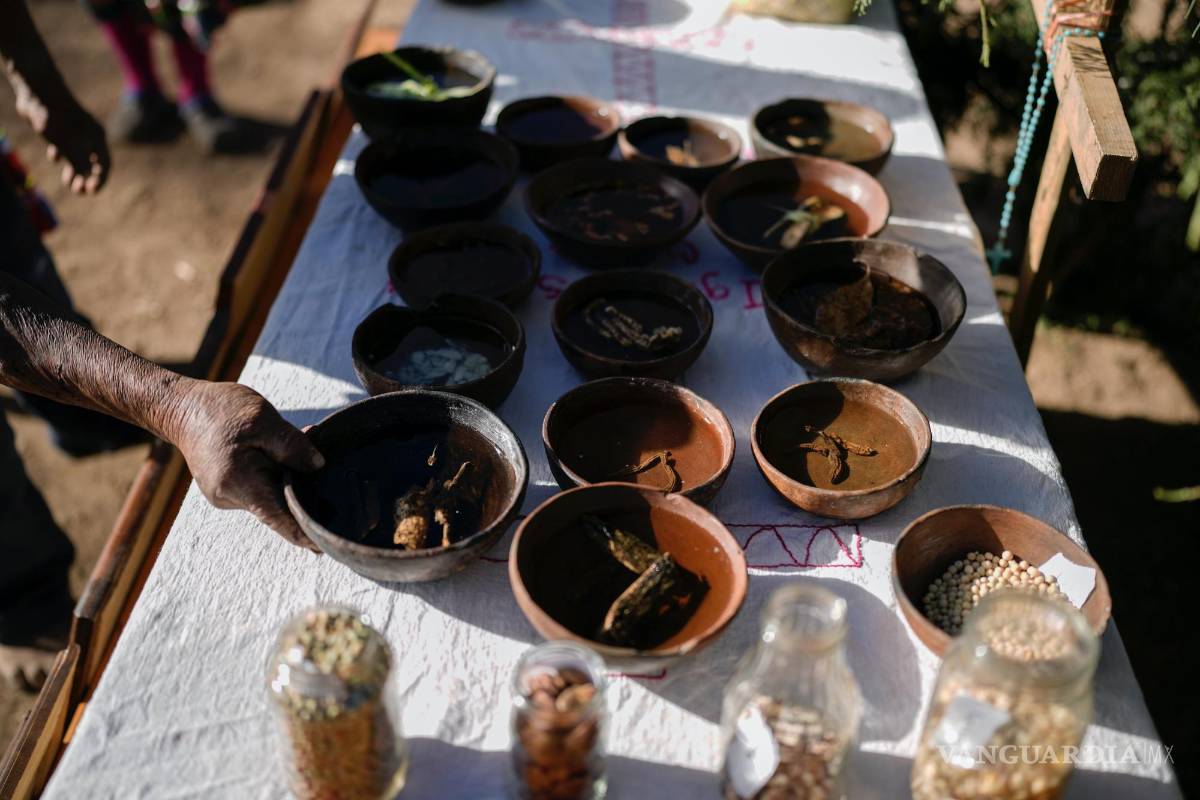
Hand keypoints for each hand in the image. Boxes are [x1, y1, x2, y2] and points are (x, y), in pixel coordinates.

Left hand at [42, 98, 109, 194]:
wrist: (38, 93)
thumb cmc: (58, 120)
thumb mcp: (70, 146)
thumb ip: (80, 164)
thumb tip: (87, 180)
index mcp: (97, 137)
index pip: (104, 164)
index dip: (99, 180)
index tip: (90, 192)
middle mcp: (89, 135)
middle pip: (91, 161)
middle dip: (85, 177)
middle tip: (77, 191)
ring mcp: (74, 131)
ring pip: (77, 155)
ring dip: (73, 170)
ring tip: (67, 183)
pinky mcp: (60, 127)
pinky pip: (64, 145)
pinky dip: (61, 154)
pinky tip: (55, 157)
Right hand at [171, 381, 324, 550]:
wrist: (181, 407)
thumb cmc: (219, 411)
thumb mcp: (262, 419)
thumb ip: (292, 445)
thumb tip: (318, 467)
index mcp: (239, 482)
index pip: (279, 520)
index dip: (304, 535)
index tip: (327, 547)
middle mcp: (230, 497)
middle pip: (277, 506)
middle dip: (303, 491)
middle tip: (327, 471)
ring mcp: (226, 495)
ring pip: (269, 494)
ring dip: (288, 477)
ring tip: (302, 446)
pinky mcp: (226, 488)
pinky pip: (258, 486)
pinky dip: (273, 473)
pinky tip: (281, 451)